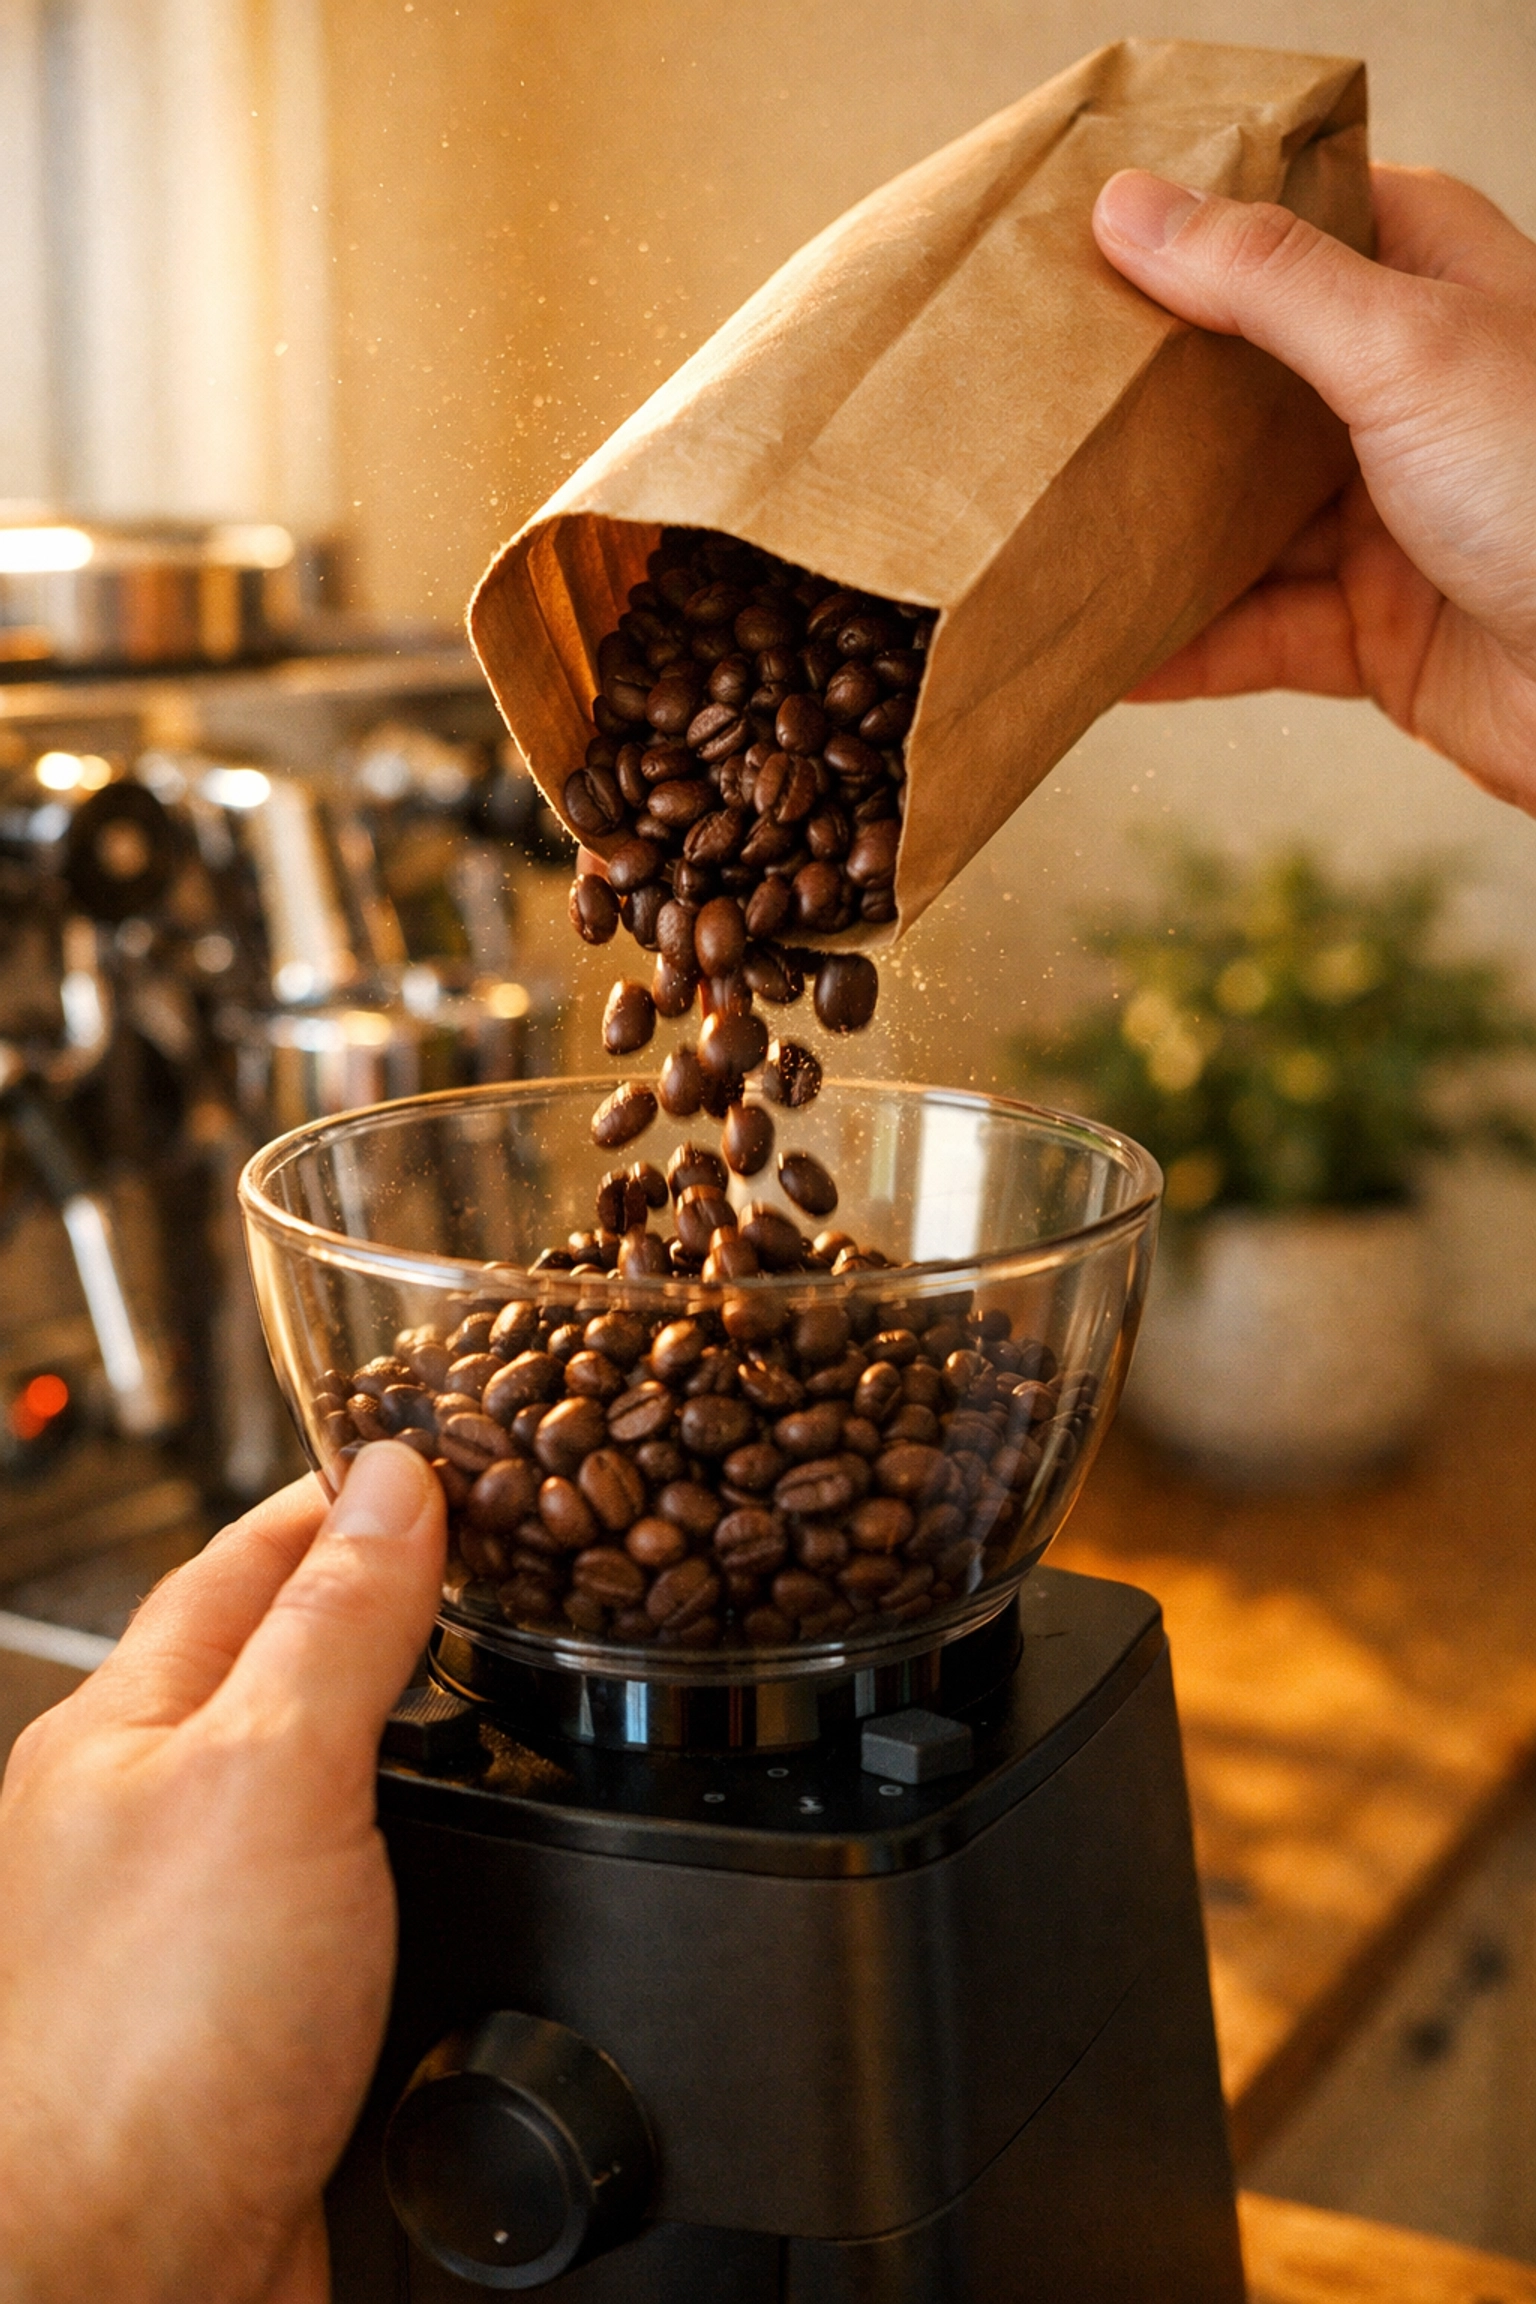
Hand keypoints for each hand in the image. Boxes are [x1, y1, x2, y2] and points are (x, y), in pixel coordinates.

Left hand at [0, 1443, 444, 2303]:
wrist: (131, 2283)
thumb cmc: (144, 2050)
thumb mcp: (267, 1779)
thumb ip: (337, 1625)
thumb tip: (396, 1485)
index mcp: (129, 1726)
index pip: (248, 1557)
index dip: (345, 1493)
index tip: (436, 1450)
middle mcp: (155, 1812)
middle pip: (282, 1656)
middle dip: (386, 1597)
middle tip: (493, 1553)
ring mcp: (207, 1915)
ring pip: (327, 1772)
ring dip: (409, 1719)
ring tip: (497, 1676)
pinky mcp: (269, 2012)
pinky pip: (357, 1882)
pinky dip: (424, 1840)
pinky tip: (474, 1849)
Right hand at [1092, 163, 1535, 811]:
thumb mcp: (1406, 350)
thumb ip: (1264, 282)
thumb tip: (1134, 207)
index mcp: (1441, 292)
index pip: (1308, 224)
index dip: (1207, 225)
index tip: (1095, 235)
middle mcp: (1413, 400)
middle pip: (1252, 383)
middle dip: (1152, 398)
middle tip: (1037, 390)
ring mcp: (1392, 520)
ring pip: (1242, 520)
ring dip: (1155, 536)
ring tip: (1050, 531)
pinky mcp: (1377, 633)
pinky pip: (1257, 634)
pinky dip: (1184, 649)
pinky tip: (1112, 653)